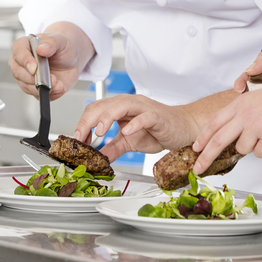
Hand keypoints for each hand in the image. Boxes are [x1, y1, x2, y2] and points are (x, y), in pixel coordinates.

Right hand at [9, 25, 91, 99]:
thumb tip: (41, 49)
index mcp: (24, 46)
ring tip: (59, 84)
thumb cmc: (62, 48)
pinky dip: (50, 94)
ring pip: (27, 86)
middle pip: (18, 73)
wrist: (71, 61)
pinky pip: (38, 95)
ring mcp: (26, 77)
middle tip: (51, 78)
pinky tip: (59, 88)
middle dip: (35, 78)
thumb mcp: (60, 41)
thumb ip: (51, 43)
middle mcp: (22, 62)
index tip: (34, 68)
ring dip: (43, 88)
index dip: (24, 60)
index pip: (18, 52)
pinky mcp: (34, 89)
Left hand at [73, 94, 199, 161]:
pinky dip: (135, 123)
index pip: (96, 109)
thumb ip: (113, 148)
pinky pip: (144, 116)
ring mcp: (144, 108)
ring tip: (99, 131)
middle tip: (81, 137)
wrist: (184, 127)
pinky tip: (127, 132)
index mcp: (120, 108)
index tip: (77, 140)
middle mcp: (130, 104)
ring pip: (121, 105)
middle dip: (89, 121)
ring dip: (107, 117)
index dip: (83, 123)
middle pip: (104, 105)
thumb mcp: (130, 142)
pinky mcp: (157, 116)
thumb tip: (97, 158)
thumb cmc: (159, 130)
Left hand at [192, 81, 261, 173]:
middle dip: (205, 157)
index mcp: (241, 103)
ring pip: (243, 149)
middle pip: (217, 140)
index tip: (195, 148)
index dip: (203, 137)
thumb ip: (245, 115)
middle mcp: (244, 114)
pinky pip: (261, 153)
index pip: (214, 122)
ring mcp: (255, 126)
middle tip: (198, 168)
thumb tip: (237, 137)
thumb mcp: (260, 100)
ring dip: (254, 146)